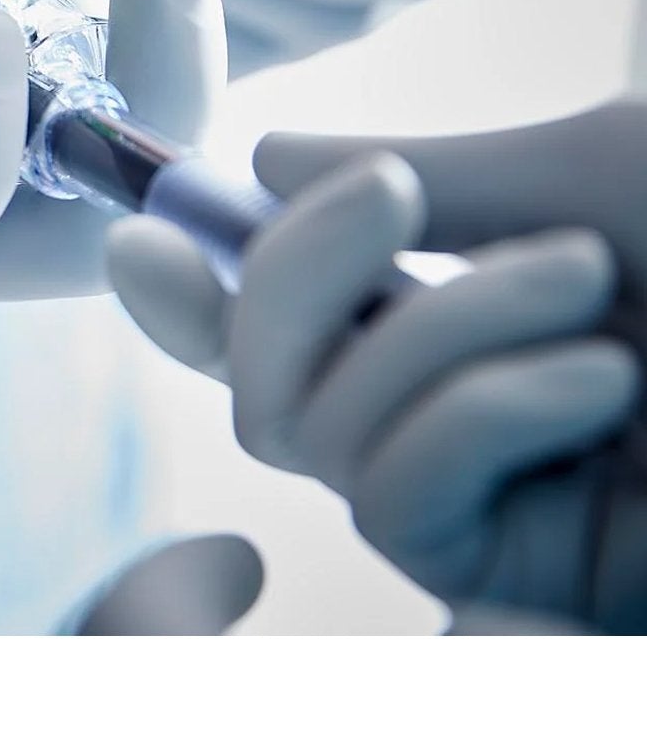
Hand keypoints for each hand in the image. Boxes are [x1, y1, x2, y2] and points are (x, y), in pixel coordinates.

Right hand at [107, 103, 646, 628]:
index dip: (202, 286)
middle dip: (288, 276)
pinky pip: (391, 498)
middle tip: (392, 194)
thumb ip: (444, 174)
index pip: (307, 323)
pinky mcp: (517, 581)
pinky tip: (601, 381)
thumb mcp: (598, 175)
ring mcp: (488, 507)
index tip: (139, 235)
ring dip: (437, 329)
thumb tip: (265, 160)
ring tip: (583, 274)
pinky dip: (478, 413)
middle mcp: (468, 419)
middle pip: (263, 384)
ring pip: (317, 430)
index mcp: (486, 325)